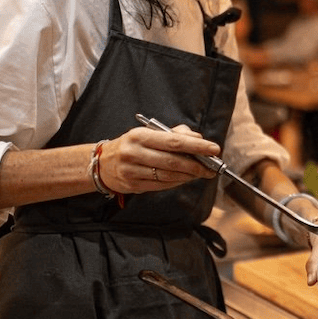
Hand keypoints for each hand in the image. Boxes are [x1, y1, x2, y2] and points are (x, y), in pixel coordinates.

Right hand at [98, 124, 219, 194]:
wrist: (103, 163)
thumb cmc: (133, 145)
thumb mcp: (150, 133)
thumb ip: (176, 134)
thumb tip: (199, 139)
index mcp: (140, 136)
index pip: (174, 141)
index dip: (197, 146)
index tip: (214, 149)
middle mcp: (134, 153)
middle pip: (173, 162)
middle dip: (197, 165)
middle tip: (212, 167)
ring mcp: (131, 171)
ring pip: (168, 176)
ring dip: (189, 175)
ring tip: (201, 173)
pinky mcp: (132, 185)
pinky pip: (161, 185)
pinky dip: (177, 182)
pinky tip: (185, 179)